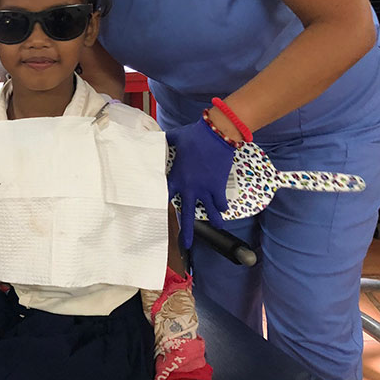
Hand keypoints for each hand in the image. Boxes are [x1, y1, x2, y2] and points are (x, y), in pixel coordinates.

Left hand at [165, 117, 234, 248]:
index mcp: (176, 177)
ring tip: (216, 227)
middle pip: (186, 214)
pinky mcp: (218, 187)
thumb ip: (166, 141)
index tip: (160, 210)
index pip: (165, 194)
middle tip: (186, 244)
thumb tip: (155, 135)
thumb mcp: (175, 138)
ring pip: (209, 213)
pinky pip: (221, 203)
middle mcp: (189, 188)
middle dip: (187, 231)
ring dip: (214, 221)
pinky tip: (223, 208)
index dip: (162, 201)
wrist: (217, 135)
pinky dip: (223, 206)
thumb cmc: (194, 135)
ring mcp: (205, 190)